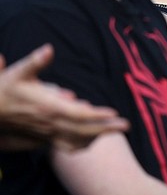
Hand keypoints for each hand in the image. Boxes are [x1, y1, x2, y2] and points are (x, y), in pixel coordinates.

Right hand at [0, 44, 128, 150]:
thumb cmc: (6, 88)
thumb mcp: (19, 72)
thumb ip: (35, 61)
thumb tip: (48, 49)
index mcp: (48, 107)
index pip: (77, 114)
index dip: (96, 115)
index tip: (114, 113)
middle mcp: (50, 122)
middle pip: (83, 129)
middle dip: (105, 128)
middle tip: (126, 125)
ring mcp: (47, 132)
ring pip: (76, 139)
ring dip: (97, 136)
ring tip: (115, 131)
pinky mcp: (44, 136)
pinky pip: (66, 145)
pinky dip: (82, 144)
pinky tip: (93, 139)